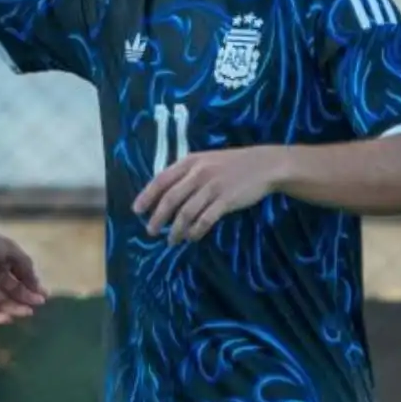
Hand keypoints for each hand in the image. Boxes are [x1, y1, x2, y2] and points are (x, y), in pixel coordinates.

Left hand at [0, 222, 48, 324]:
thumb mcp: (11, 250)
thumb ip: (25, 266)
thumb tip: (37, 284)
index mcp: (3, 264)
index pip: (21, 280)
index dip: (33, 288)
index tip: (44, 296)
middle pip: (13, 293)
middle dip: (26, 299)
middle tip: (38, 304)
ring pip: (1, 303)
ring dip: (14, 308)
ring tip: (27, 312)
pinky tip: (8, 318)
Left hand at [133, 148, 283, 243]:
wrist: (263, 165)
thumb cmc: (232, 164)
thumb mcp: (206, 161)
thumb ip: (186, 174)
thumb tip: (165, 195)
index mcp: (190, 162)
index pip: (161, 179)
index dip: (147, 196)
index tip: (137, 211)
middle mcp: (198, 173)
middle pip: (170, 199)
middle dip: (158, 218)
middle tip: (151, 232)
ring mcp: (212, 187)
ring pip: (186, 213)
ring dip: (176, 230)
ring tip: (172, 240)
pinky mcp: (226, 200)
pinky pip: (205, 220)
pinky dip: (196, 231)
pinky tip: (192, 238)